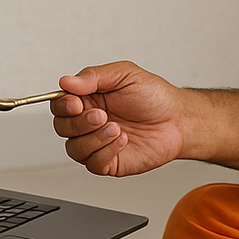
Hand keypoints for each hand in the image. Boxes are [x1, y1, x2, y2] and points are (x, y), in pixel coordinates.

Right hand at [51, 61, 185, 176]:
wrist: (178, 120)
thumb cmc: (154, 96)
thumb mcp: (124, 75)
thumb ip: (93, 76)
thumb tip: (66, 82)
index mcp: (88, 98)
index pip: (60, 104)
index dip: (63, 106)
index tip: (76, 103)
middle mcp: (89, 122)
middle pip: (62, 127)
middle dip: (80, 123)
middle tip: (102, 115)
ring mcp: (97, 143)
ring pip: (74, 148)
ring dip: (94, 139)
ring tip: (117, 128)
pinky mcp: (109, 162)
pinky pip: (93, 163)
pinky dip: (106, 152)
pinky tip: (123, 140)